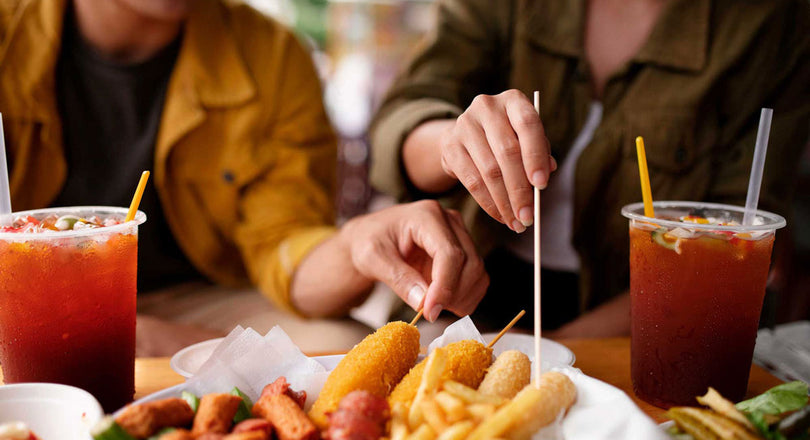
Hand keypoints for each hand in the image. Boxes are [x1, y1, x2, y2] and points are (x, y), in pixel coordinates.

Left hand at [338, 200, 487, 321]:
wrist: (373, 237)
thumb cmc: (369, 242)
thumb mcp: (372, 258)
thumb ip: (398, 278)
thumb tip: (423, 303)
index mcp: (426, 215)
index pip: (449, 253)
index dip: (444, 286)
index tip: (430, 311)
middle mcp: (450, 221)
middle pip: (470, 264)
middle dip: (453, 296)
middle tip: (428, 313)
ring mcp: (461, 235)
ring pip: (478, 273)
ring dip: (461, 299)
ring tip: (432, 306)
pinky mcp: (465, 251)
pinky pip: (478, 280)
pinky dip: (465, 298)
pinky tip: (442, 302)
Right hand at [439, 90, 555, 231]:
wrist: (467, 135)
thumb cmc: (507, 138)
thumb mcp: (526, 139)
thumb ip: (539, 152)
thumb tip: (546, 173)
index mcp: (513, 100)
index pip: (528, 125)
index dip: (536, 156)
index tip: (542, 186)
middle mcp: (487, 106)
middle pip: (507, 153)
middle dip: (520, 190)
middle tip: (528, 217)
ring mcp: (464, 124)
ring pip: (489, 171)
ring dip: (505, 202)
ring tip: (517, 222)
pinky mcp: (449, 145)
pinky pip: (471, 181)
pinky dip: (488, 203)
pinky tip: (500, 216)